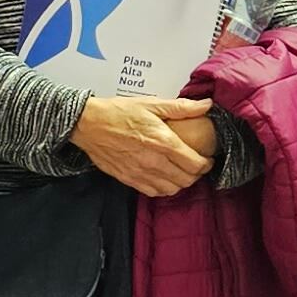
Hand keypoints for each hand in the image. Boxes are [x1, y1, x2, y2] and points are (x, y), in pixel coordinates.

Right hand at [74, 95, 216, 199]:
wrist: (88, 124)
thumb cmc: (118, 112)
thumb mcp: (152, 104)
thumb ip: (182, 107)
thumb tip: (207, 105)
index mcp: (163, 142)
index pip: (195, 163)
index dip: (207, 163)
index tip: (208, 158)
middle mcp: (154, 161)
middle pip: (186, 179)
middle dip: (196, 174)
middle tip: (197, 165)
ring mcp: (140, 173)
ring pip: (172, 189)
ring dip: (181, 183)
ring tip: (182, 173)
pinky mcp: (128, 179)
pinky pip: (153, 192)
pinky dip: (163, 189)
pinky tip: (164, 178)